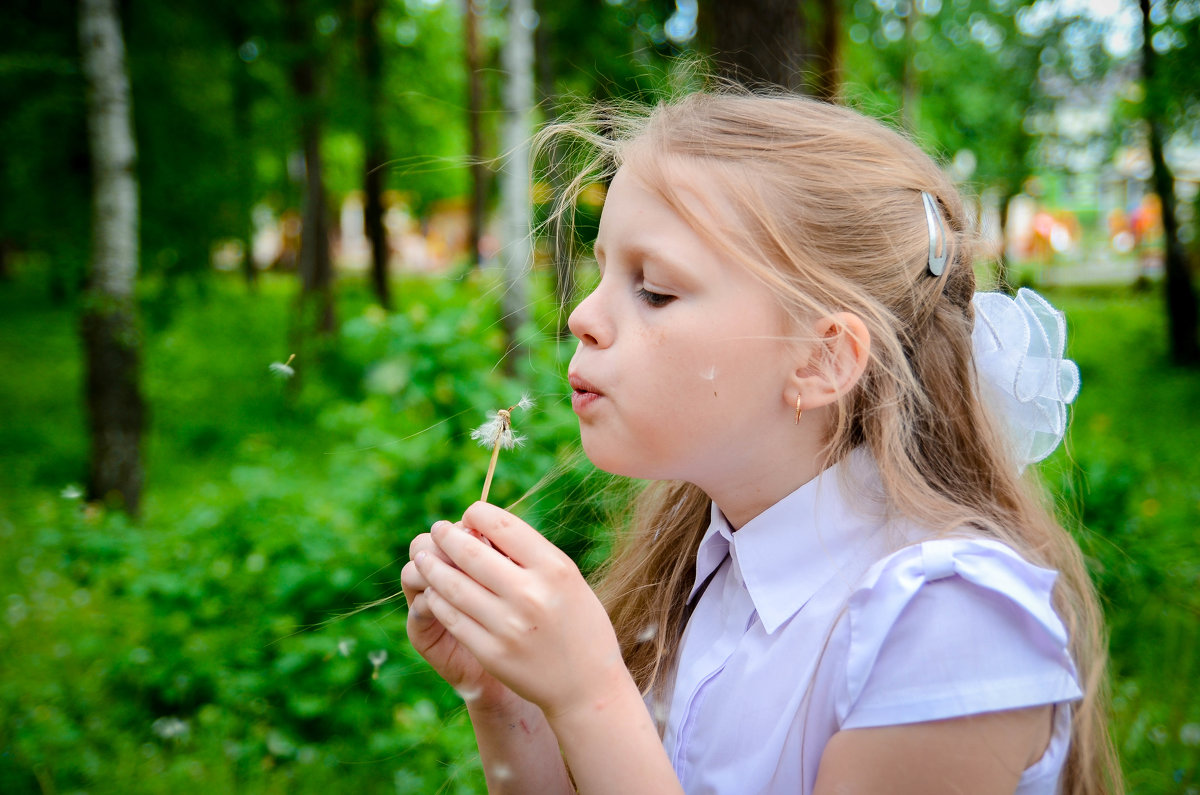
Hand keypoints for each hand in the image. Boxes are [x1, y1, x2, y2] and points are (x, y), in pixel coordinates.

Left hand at [415, 502, 629, 720]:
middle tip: (437, 530)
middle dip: (446, 536)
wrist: (586, 686)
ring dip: (432, 567)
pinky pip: (452, 617)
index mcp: (554, 569)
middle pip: (470, 552)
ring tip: (424, 558)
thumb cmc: (577, 622)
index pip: (501, 525)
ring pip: (452, 586)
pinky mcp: (490, 653)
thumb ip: (529, 553)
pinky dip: (438, 600)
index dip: (477, 514)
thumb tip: (482, 526)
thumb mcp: (567, 578)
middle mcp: (530, 595)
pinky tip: (434, 591)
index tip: (469, 516)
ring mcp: (507, 626)